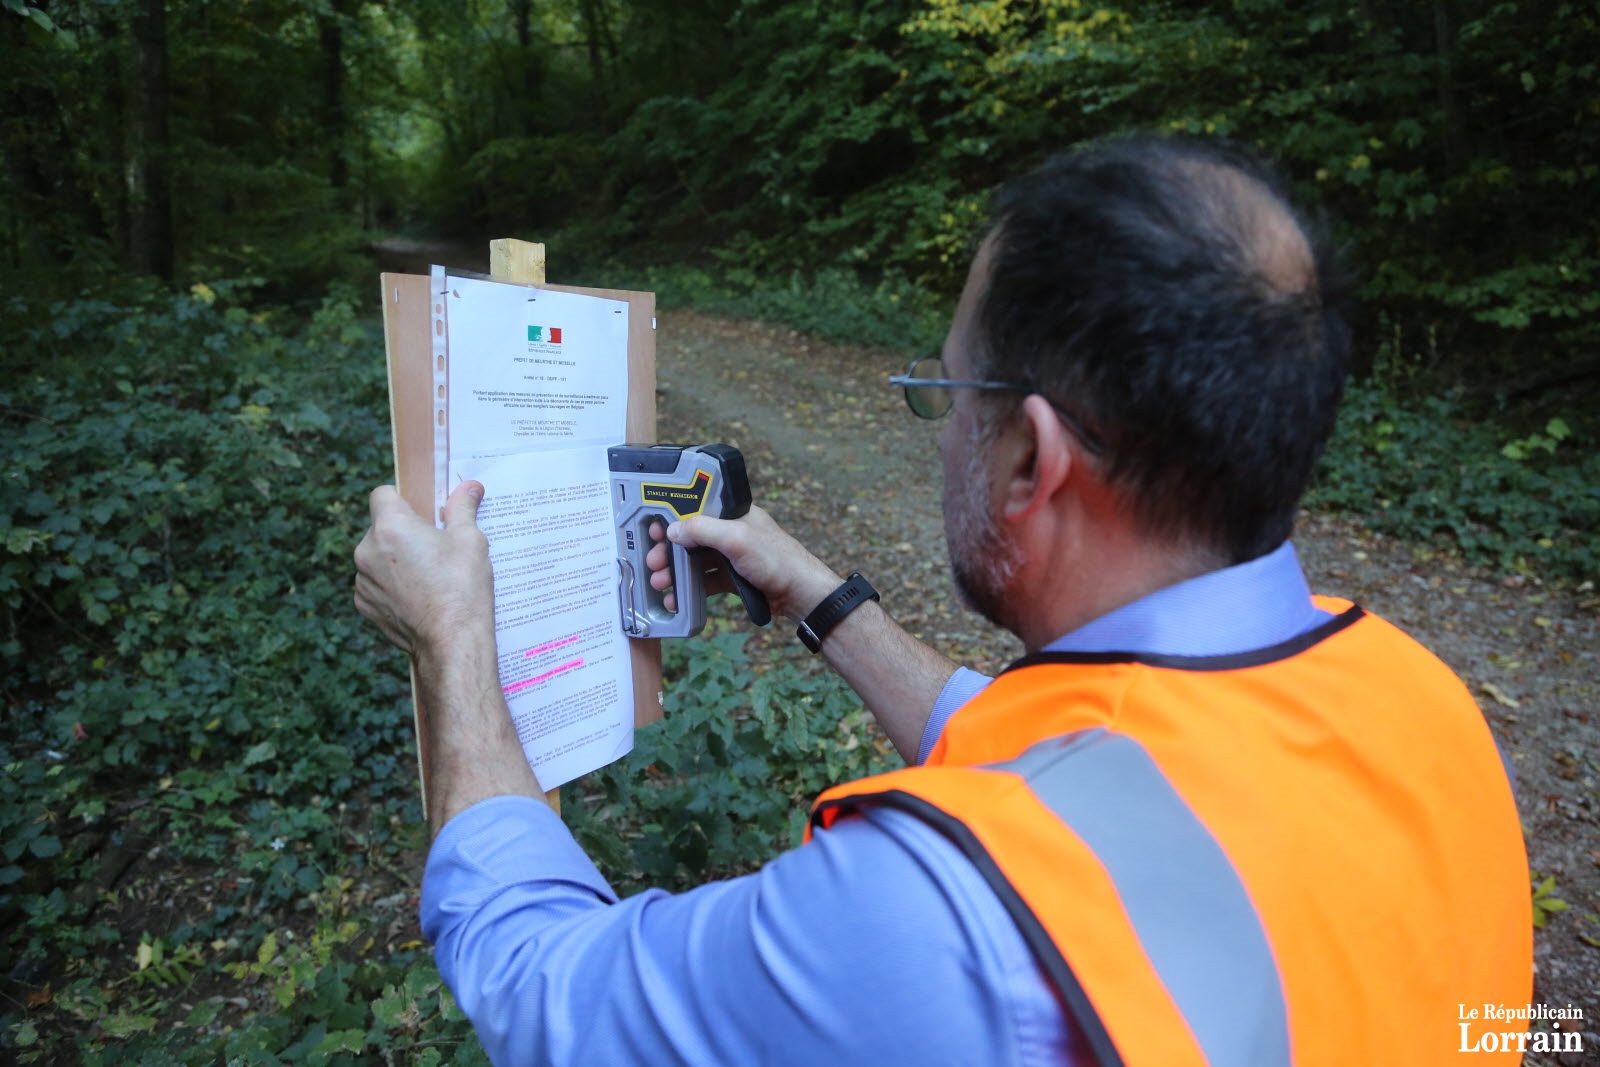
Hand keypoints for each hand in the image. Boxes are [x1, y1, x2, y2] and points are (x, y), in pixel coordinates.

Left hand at [353, 481, 495, 658]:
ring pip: (377, 557)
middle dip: (403, 533)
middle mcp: (367, 550)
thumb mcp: (470, 540)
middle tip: (435, 549)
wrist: (452, 641)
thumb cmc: (462, 588)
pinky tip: (418, 597)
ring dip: (395, 561)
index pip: (382, 494)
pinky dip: (391, 586)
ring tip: (428, 578)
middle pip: (381, 528)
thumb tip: (469, 486)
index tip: (421, 512)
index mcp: (390, 526)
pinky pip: (375, 584)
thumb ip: (463, 508)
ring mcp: (362, 580)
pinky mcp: (365, 605)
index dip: (402, 498)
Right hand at [645, 504, 839, 621]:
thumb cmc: (777, 561)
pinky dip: (689, 588)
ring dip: (675, 570)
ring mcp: (732, 555)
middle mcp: (731, 531)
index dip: (672, 516)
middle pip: (691, 536)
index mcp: (734, 512)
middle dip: (669, 549)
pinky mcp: (734, 577)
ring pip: (696, 560)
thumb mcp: (737, 539)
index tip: (654, 528)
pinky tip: (677, 598)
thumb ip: (703, 530)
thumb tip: (673, 529)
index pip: (696, 506)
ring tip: (660, 583)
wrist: (800, 595)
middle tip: (653, 562)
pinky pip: (705, 580)